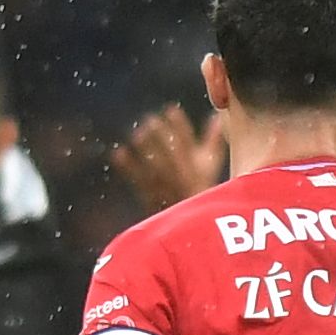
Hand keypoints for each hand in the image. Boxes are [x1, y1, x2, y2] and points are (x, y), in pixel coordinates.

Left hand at [109, 104, 226, 213]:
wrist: (192, 224)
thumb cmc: (200, 187)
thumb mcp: (210, 164)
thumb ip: (212, 139)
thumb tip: (217, 116)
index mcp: (197, 166)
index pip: (190, 143)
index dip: (180, 126)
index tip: (170, 109)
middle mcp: (183, 175)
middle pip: (173, 154)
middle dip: (163, 137)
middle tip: (150, 120)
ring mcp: (166, 187)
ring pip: (157, 167)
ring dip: (147, 151)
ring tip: (137, 134)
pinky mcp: (150, 197)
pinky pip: (139, 181)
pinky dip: (127, 167)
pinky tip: (118, 153)